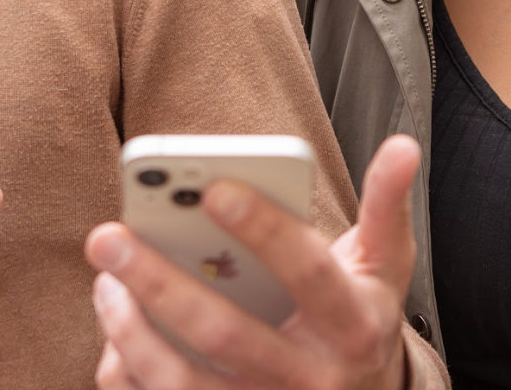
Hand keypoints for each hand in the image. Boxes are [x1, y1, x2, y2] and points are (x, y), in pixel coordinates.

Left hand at [87, 135, 420, 389]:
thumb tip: (404, 145)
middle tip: (107, 236)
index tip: (215, 188)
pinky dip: (127, 374)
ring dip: (132, 331)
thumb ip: (387, 204)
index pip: (308, 273)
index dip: (265, 231)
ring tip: (106, 279)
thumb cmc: (360, 314)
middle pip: (226, 334)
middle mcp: (310, 378)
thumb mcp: (385, 264)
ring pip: (184, 384)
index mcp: (353, 325)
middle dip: (160, 283)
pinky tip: (113, 332)